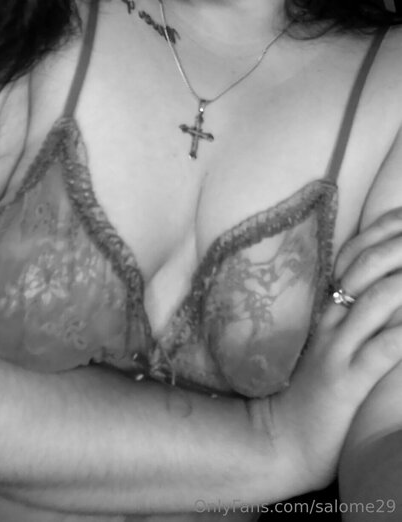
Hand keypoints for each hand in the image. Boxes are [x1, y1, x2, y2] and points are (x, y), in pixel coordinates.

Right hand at [269, 209, 401, 493]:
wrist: (282, 440)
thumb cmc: (312, 391)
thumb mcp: (328, 344)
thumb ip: (349, 314)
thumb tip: (377, 286)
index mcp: (327, 308)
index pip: (353, 256)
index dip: (381, 231)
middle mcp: (331, 321)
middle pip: (365, 270)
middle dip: (397, 248)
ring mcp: (336, 350)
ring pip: (373, 304)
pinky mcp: (345, 383)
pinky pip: (378, 353)